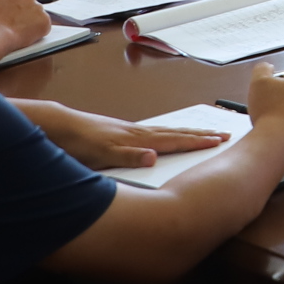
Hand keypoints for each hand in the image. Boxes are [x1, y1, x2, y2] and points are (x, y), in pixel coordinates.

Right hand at [0, 0, 52, 50]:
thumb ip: (8, 5)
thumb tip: (13, 12)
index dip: (21, 9)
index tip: (18, 16)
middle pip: (33, 6)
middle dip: (29, 16)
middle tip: (20, 26)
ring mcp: (39, 8)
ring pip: (40, 17)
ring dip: (34, 24)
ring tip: (19, 33)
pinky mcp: (46, 20)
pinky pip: (44, 27)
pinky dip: (39, 33)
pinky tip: (25, 36)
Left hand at [34, 104, 232, 170]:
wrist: (59, 126)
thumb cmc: (79, 144)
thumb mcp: (102, 156)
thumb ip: (128, 157)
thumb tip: (154, 157)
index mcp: (138, 140)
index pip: (174, 141)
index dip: (197, 142)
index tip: (220, 141)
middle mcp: (138, 133)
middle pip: (176, 133)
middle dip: (200, 134)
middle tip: (224, 133)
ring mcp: (131, 131)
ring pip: (167, 132)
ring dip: (188, 133)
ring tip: (204, 133)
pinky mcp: (122, 132)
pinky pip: (155, 133)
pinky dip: (170, 134)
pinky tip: (168, 136)